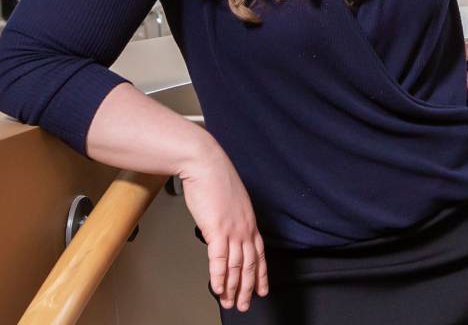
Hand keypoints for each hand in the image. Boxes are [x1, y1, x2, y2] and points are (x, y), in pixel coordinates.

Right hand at [179, 146, 267, 311]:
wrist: (205, 163)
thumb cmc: (214, 179)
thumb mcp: (230, 202)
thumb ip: (231, 218)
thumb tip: (225, 232)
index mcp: (249, 221)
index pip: (260, 253)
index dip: (261, 274)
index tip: (262, 288)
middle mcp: (245, 227)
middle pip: (250, 264)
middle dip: (248, 287)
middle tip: (245, 304)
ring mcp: (232, 229)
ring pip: (236, 265)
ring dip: (233, 287)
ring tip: (230, 302)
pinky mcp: (217, 229)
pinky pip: (219, 258)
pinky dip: (219, 276)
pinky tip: (218, 288)